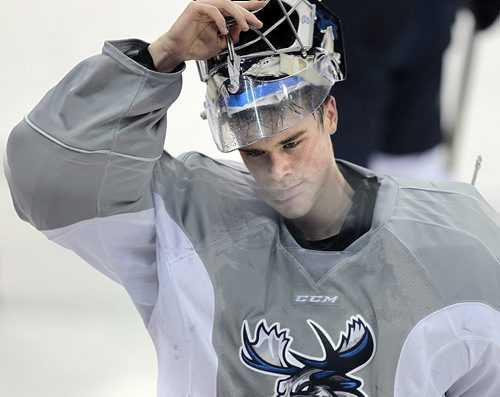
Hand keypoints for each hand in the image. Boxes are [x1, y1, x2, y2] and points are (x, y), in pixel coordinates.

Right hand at [149, 0, 265, 72]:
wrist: (179, 51)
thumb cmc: (195, 47)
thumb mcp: (220, 44)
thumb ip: (231, 36)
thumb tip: (242, 28)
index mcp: (219, 16)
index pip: (237, 7)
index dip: (250, 4)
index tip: (263, 4)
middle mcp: (213, 8)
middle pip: (235, 4)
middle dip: (248, 13)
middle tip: (257, 22)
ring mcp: (204, 6)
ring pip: (226, 3)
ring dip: (238, 15)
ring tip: (244, 26)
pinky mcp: (195, 7)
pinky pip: (213, 9)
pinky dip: (220, 20)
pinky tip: (223, 30)